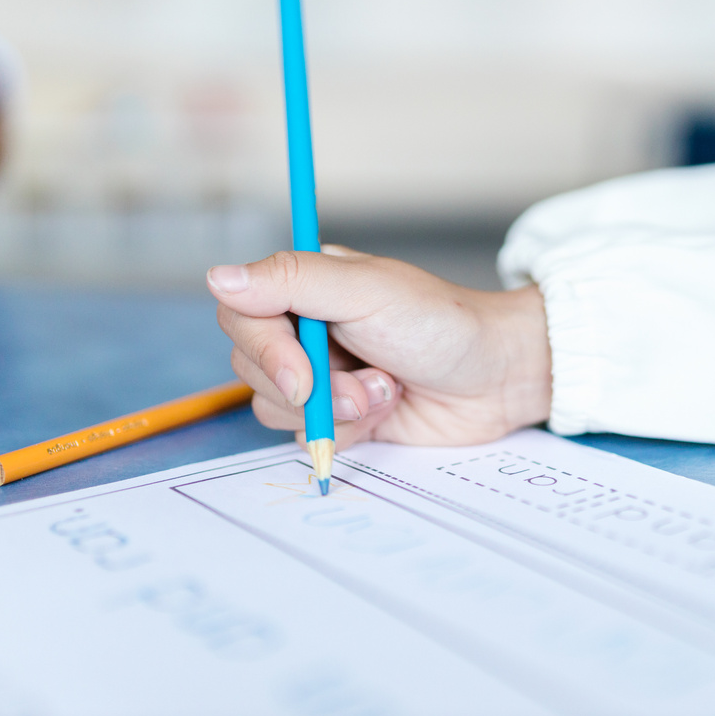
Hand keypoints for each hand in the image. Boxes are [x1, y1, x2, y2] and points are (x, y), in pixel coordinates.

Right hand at [208, 246, 551, 450]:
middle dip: (311, 388)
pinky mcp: (339, 418)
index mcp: (305, 287)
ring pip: (275, 409)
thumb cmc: (441, 323)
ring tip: (387, 390)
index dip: (265, 351)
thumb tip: (216, 277)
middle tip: (369, 383)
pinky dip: (348, 431)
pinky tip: (388, 410)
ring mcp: (321, 376)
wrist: (498, 378)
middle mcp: (304, 330)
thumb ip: (291, 281)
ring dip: (336, 409)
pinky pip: (306, 438)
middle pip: (251, 368)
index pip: (241, 315)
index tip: (303, 375)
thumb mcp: (367, 291)